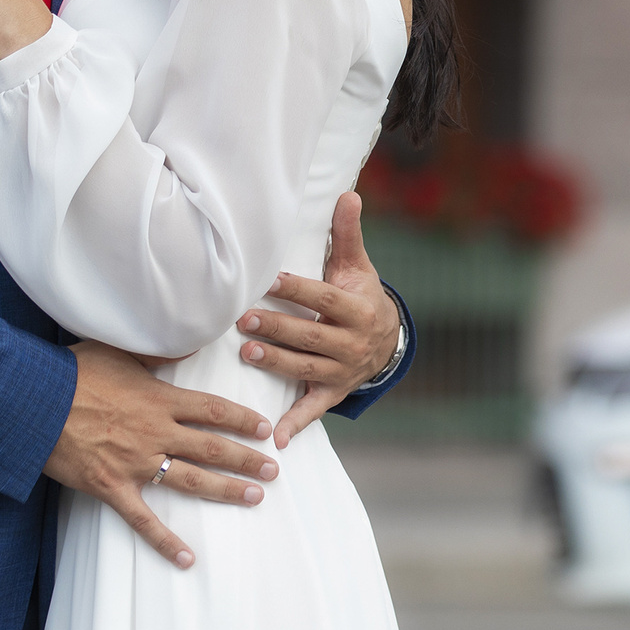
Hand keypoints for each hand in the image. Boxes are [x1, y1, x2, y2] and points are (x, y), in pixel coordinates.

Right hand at [45, 340, 278, 569]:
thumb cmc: (72, 372)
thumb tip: (187, 345)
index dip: (241, 419)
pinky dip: (166, 542)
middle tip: (273, 470)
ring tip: (254, 498)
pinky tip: (188, 559)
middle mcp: (155, 432)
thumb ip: (155, 353)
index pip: (211, 409)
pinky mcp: (112, 488)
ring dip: (226, 491)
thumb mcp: (117, 351)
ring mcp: (136, 463)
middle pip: (211, 447)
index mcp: (158, 399)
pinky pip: (144, 520)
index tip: (264, 428)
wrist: (32, 401)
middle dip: (246, 458)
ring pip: (191, 480)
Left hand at [239, 191, 401, 447]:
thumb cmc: (360, 295)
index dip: (297, 290)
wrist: (387, 342)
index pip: (324, 299)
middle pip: (311, 336)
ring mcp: (343, 371)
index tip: (268, 280)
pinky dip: (295, 423)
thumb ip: (347, 234)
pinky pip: (315, 409)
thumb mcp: (357, 266)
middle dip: (277, 329)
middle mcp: (352, 343)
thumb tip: (349, 194)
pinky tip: (274, 436)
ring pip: (306, 369)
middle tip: (242, 319)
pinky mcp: (334, 393)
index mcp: (358, 309)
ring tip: (247, 353)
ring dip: (277, 364)